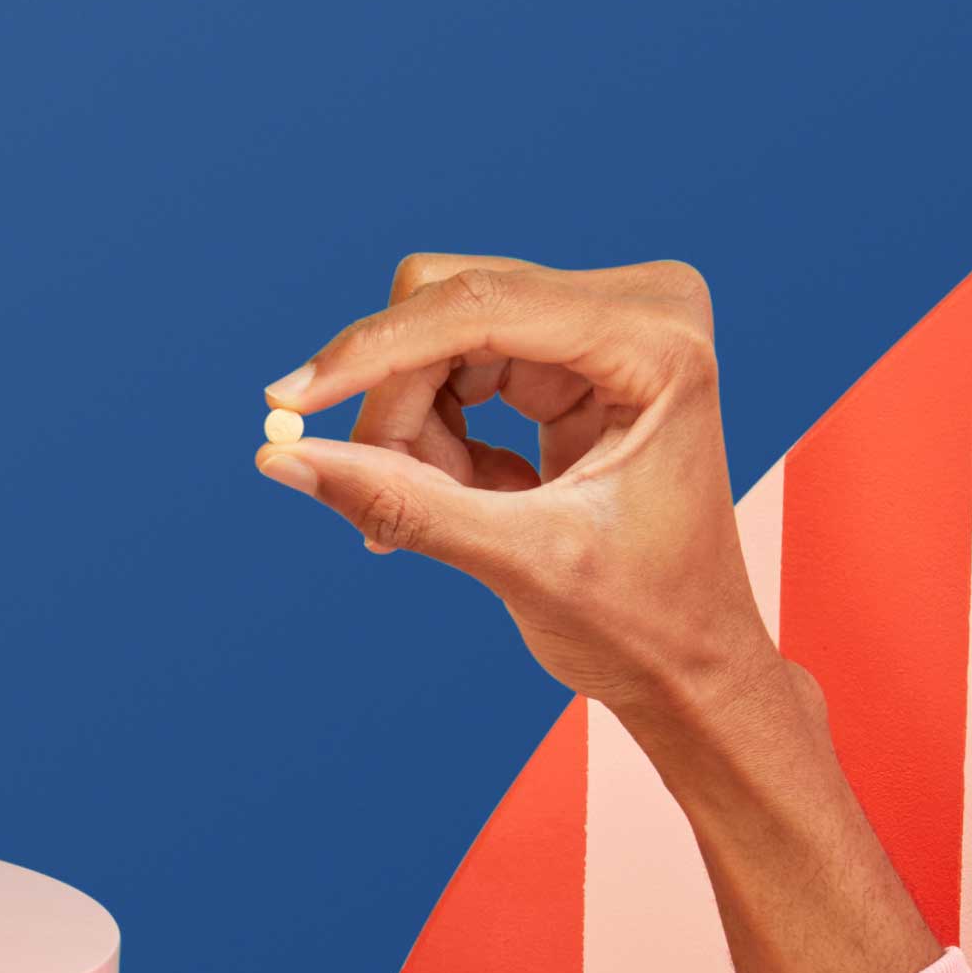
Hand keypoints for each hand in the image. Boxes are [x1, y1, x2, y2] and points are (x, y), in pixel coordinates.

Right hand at [256, 253, 778, 723]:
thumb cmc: (640, 622)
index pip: (484, 306)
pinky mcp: (574, 353)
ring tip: (443, 513)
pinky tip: (470, 498)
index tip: (284, 403)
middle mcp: (638, 308)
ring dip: (415, 430)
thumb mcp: (518, 561)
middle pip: (452, 307)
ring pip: (441, 337)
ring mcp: (605, 325)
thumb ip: (403, 503)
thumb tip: (280, 459)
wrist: (691, 665)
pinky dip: (439, 439)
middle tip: (385, 502)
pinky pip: (457, 366)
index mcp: (656, 342)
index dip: (374, 353)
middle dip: (401, 405)